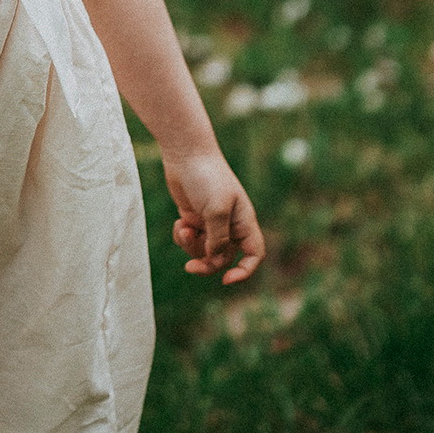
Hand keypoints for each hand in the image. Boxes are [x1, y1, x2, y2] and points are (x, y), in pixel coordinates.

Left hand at [164, 148, 264, 284]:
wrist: (185, 152)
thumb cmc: (207, 176)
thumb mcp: (216, 210)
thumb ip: (218, 239)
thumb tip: (214, 259)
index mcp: (243, 221)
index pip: (253, 254)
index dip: (245, 271)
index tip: (227, 279)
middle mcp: (229, 224)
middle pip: (223, 258)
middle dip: (207, 263)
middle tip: (190, 267)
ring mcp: (210, 221)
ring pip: (204, 251)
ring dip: (192, 247)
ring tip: (183, 229)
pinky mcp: (193, 217)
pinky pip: (190, 240)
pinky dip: (183, 236)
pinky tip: (179, 222)